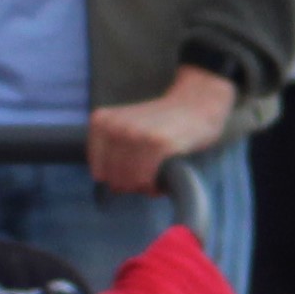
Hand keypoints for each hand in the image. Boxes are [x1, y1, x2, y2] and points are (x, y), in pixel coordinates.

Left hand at [90, 68, 237, 196]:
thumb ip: (108, 150)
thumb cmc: (161, 123)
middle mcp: (114, 126)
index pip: (98, 172)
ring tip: (158, 172)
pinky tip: (165, 174)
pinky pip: (145, 181)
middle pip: (113, 179)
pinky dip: (156, 187)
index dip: (120, 177)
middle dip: (133, 183)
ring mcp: (135, 134)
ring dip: (145, 186)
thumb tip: (106, 189)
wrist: (196, 104)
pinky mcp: (157, 143)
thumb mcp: (123, 125)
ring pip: (128, 182)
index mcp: (101, 121)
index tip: (137, 168)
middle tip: (151, 171)